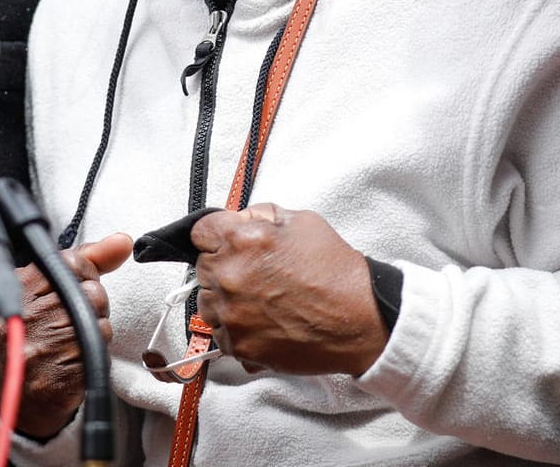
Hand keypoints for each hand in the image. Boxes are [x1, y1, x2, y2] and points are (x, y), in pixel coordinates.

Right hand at [0, 232, 131, 440]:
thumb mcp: (50, 288)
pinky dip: (97, 347)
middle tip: (70, 318)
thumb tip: (123, 241)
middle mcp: (30, 312)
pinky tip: (76, 354)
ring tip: (71, 337)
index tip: (73, 288)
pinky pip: (102, 342)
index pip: (72, 261)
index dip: (84, 274)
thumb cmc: (38, 333)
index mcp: (21, 287)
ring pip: (100, 315)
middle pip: (91, 289)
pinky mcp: (65, 366)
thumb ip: (89, 259)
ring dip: (96, 326)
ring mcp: (47, 340)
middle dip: (91, 302)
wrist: (21, 394)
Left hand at [190, 204, 387, 376]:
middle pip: (202, 267)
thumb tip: (239, 220)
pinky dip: (235, 328)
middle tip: (255, 274)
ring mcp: (231, 313)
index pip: (201, 232)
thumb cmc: (335, 271)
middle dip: (223, 266)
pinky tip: (262, 321)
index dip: (215, 235)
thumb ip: (260, 216)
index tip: (224, 243)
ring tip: (258, 301)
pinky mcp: (238, 344)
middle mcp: (230, 276)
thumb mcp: (302, 221)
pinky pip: (220, 333)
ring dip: (224, 299)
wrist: (358, 318)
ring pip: (207, 302)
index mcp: (241, 240)